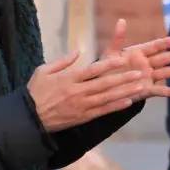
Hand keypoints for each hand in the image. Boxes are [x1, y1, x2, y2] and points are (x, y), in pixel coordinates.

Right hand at [27, 52, 144, 132]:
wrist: (29, 118)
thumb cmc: (35, 92)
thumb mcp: (43, 71)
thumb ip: (62, 61)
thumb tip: (78, 51)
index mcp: (68, 78)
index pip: (92, 70)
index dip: (109, 64)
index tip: (122, 59)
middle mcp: (77, 92)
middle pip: (104, 83)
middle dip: (123, 78)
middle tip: (139, 73)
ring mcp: (81, 106)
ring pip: (107, 97)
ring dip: (125, 91)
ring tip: (140, 86)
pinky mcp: (82, 117)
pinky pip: (102, 111)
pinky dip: (115, 107)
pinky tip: (128, 102)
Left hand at [101, 18, 169, 99]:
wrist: (103, 86)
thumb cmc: (106, 67)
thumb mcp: (110, 53)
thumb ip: (118, 38)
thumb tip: (121, 20)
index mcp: (139, 53)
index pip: (155, 46)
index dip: (165, 43)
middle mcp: (146, 64)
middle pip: (164, 59)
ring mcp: (148, 77)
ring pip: (165, 72)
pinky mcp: (147, 90)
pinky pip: (160, 91)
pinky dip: (169, 91)